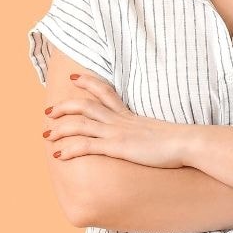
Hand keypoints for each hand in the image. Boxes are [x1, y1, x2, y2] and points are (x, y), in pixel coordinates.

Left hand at [43, 74, 188, 167]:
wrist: (187, 143)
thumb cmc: (179, 141)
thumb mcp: (161, 132)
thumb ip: (150, 132)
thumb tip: (152, 138)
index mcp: (129, 114)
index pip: (105, 91)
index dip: (87, 82)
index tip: (73, 77)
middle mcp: (120, 120)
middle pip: (85, 105)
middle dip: (64, 106)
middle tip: (47, 111)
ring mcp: (117, 132)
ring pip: (80, 123)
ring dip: (60, 128)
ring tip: (45, 134)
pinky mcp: (117, 146)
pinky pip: (87, 145)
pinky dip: (70, 148)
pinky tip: (58, 154)